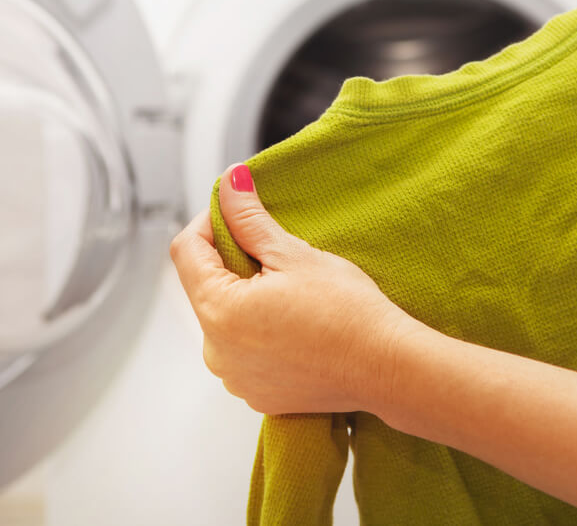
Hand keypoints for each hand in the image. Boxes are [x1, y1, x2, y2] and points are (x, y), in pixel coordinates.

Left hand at [169, 163, 423, 415]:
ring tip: (294, 292)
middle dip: (235, 263)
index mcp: (218, 313)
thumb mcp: (295, 254)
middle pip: (208, 287)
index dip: (211, 221)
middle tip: (278, 253)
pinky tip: (299, 324)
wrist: (389, 367)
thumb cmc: (349, 312)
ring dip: (249, 298)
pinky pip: (247, 352)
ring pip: (228, 321)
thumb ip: (250, 218)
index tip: (240, 213)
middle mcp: (216, 353)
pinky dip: (263, 332)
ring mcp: (236, 379)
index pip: (187, 251)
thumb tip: (229, 183)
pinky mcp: (258, 394)